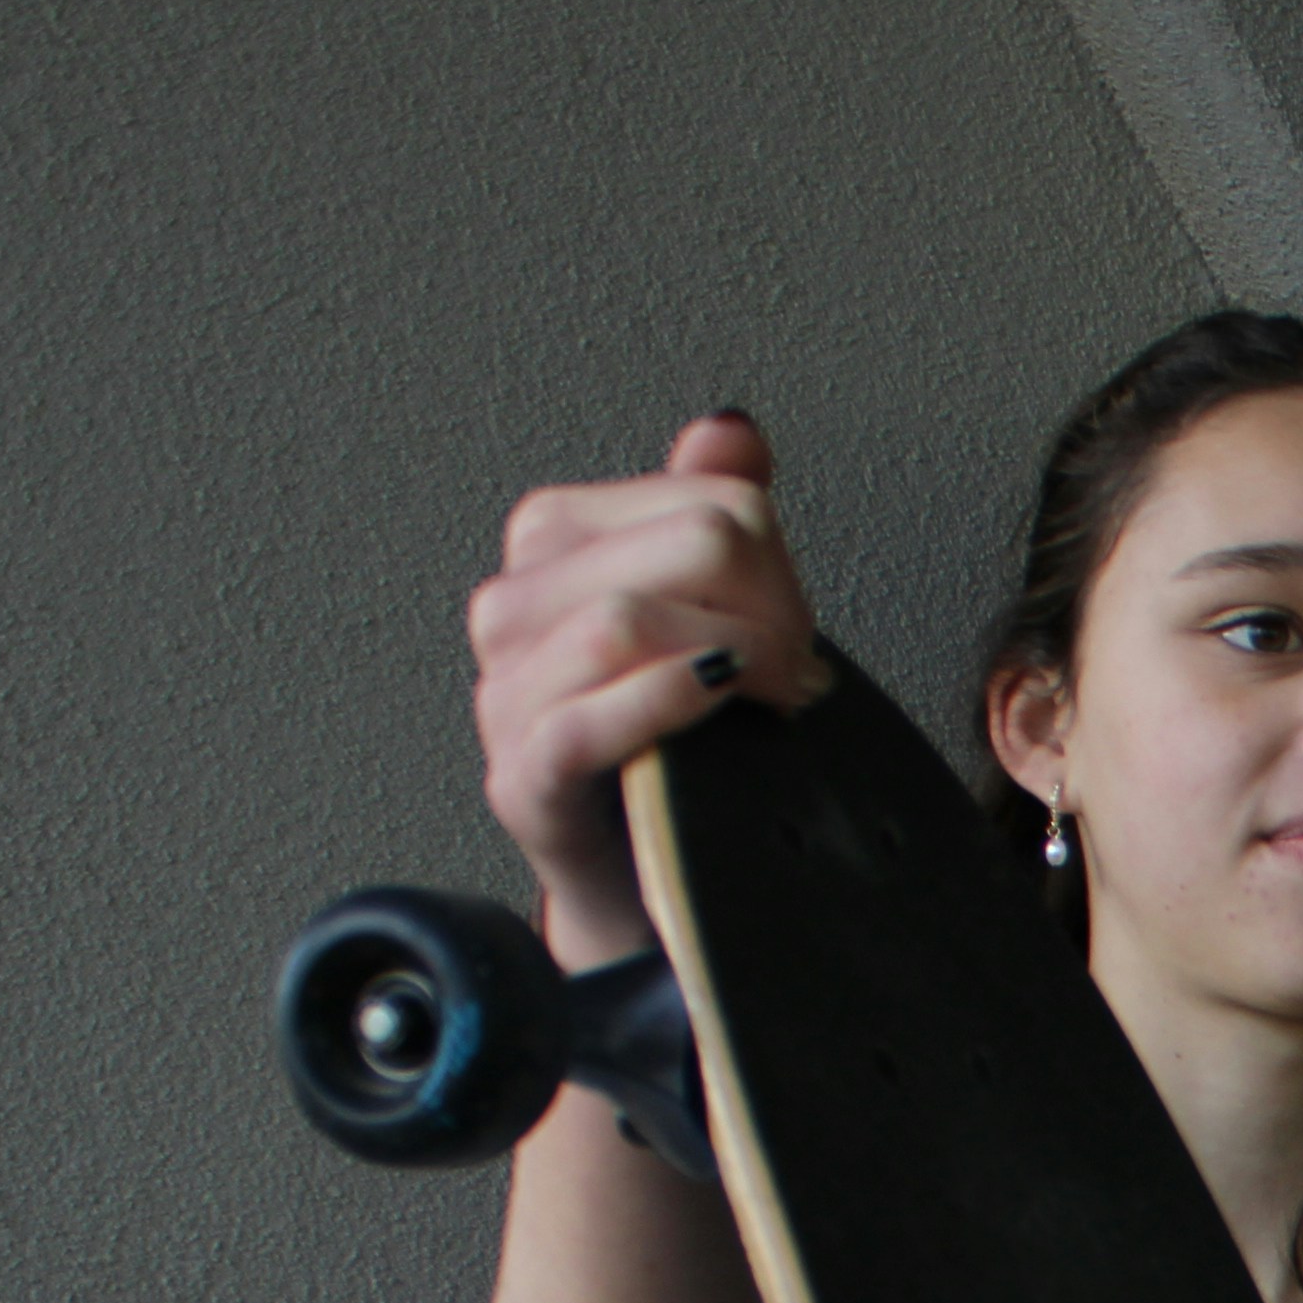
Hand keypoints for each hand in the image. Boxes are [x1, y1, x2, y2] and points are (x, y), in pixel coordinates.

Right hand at [464, 411, 824, 961]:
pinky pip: (582, 720)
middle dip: (773, 607)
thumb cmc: (681, 742)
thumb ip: (712, 508)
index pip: (703, 500)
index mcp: (555, 541)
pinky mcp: (521, 778)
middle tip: (795, 671)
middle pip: (685, 546)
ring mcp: (506, 692)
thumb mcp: (710, 612)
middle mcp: (515, 605)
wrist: (650, 873)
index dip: (780, 563)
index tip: (795, 631)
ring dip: (739, 658)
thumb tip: (728, 430)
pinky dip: (666, 700)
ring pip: (628, 620)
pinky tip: (717, 700)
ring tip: (772, 700)